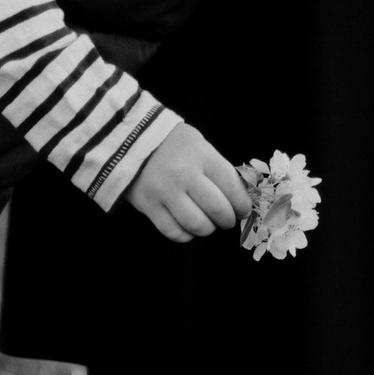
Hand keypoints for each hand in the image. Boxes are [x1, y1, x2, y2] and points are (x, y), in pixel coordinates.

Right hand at [126, 121, 249, 242]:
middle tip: (227, 219)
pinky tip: (188, 227)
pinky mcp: (148, 206)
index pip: (232, 186)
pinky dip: (186, 235)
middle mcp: (185, 174)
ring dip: (208, 229)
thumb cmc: (172, 143)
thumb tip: (238, 196)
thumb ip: (217, 168)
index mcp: (202, 155)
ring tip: (208, 223)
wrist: (130, 139)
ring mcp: (165, 192)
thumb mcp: (199, 145)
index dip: (242, 203)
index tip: (243, 209)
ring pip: (197, 225)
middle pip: (217, 209)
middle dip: (228, 220)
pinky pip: (174, 232)